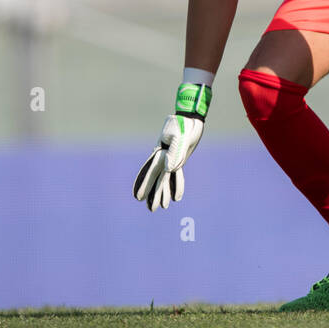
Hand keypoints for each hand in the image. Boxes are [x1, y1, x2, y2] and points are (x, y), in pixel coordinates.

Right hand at [133, 82, 209, 210]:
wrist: (190, 118)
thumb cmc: (183, 126)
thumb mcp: (180, 138)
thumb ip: (174, 153)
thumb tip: (169, 169)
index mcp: (160, 153)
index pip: (152, 172)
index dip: (145, 185)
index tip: (138, 197)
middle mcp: (164, 158)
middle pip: (157, 179)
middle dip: (154, 193)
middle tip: (151, 209)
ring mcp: (170, 159)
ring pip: (165, 179)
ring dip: (163, 192)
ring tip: (162, 207)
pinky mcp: (179, 159)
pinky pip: (176, 175)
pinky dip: (175, 185)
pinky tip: (175, 196)